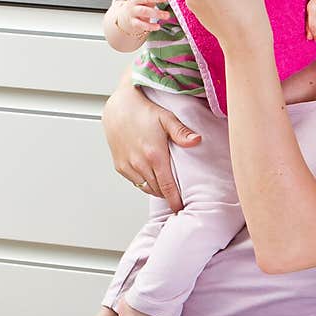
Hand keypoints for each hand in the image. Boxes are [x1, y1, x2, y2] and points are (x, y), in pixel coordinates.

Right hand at [102, 79, 200, 211]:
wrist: (119, 107)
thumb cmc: (143, 111)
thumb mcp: (167, 118)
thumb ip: (182, 133)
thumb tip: (197, 140)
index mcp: (155, 155)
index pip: (167, 187)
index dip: (174, 200)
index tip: (180, 207)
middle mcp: (140, 163)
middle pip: (157, 190)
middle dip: (167, 195)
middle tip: (176, 194)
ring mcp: (128, 166)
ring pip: (146, 188)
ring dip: (156, 189)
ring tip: (164, 186)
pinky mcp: (120, 165)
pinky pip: (134, 182)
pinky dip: (143, 183)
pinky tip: (150, 175)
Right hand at [114, 0, 171, 36]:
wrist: (126, 17)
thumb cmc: (141, 2)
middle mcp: (134, 0)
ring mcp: (133, 11)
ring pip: (144, 11)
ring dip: (156, 13)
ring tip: (167, 15)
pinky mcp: (133, 22)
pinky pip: (141, 24)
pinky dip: (149, 26)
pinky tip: (158, 27)